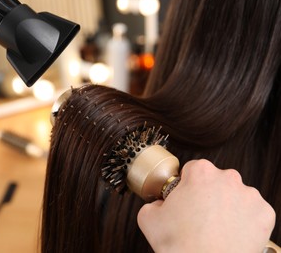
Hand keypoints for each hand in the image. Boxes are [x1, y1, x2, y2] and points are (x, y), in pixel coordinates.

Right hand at [137, 159, 275, 252]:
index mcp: (201, 173)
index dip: (187, 185)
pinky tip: (230, 232)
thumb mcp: (148, 217)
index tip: (186, 198)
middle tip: (198, 215)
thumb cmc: (180, 244)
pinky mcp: (264, 213)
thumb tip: (160, 205)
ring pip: (235, 195)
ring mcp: (249, 195)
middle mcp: (227, 178)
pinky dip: (243, 220)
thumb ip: (153, 202)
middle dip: (207, 194)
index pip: (193, 169)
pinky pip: (252, 212)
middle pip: (215, 180)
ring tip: (215, 227)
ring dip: (226, 206)